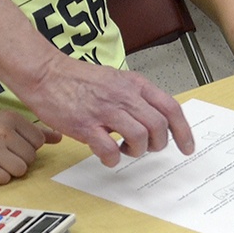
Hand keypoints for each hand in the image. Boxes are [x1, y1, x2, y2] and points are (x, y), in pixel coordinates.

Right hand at [0, 109, 59, 184]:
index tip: (9, 145)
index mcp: (9, 117)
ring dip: (7, 171)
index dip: (26, 148)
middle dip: (17, 160)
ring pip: (20, 170)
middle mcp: (1, 130)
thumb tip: (59, 137)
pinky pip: (4, 180)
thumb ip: (32, 131)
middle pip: (31, 157)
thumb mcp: (2, 125)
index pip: (38, 141)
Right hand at [18, 57, 194, 165]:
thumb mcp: (116, 79)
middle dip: (158, 144)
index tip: (187, 147)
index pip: (170, 107)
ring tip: (126, 149)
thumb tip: (154, 118)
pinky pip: (109, 150)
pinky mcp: (85, 125)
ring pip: (139, 138)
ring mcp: (105, 110)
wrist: (46, 73)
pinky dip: (113, 159)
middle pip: (158, 126)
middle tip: (148, 148)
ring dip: (137, 151)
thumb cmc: (78, 78)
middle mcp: (124, 96)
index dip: (183, 131)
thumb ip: (136, 96)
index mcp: (134, 84)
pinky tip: (107, 155)